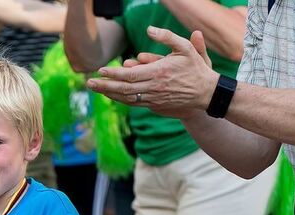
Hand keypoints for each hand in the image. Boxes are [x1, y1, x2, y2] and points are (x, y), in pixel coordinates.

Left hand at [87, 27, 217, 117]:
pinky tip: (112, 95)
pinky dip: (121, 99)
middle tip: (89, 83)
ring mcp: (153, 99)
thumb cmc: (196, 68)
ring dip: (109, 94)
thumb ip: (167, 37)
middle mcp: (153, 88)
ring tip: (96, 89)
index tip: (100, 71)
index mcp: (159, 73)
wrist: (205, 94)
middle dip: (104, 87)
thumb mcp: (185, 47)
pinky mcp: (155, 106)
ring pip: (126, 98)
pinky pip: (134, 103)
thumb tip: (149, 29)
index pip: (129, 75)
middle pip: (123, 89)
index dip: (113, 75)